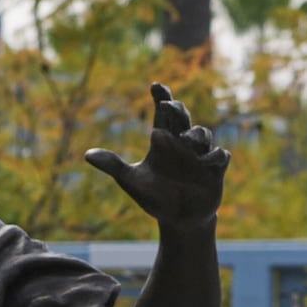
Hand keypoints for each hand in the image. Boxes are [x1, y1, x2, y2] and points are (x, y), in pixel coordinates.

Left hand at [84, 84, 228, 231]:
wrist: (178, 219)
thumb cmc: (154, 197)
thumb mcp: (132, 181)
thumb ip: (114, 166)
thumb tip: (87, 155)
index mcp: (163, 141)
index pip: (164, 113)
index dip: (162, 97)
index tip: (155, 87)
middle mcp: (183, 143)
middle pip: (183, 118)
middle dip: (177, 110)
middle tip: (167, 106)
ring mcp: (200, 156)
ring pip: (203, 135)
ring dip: (195, 135)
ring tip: (184, 142)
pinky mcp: (214, 171)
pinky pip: (220, 157)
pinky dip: (213, 157)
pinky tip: (204, 162)